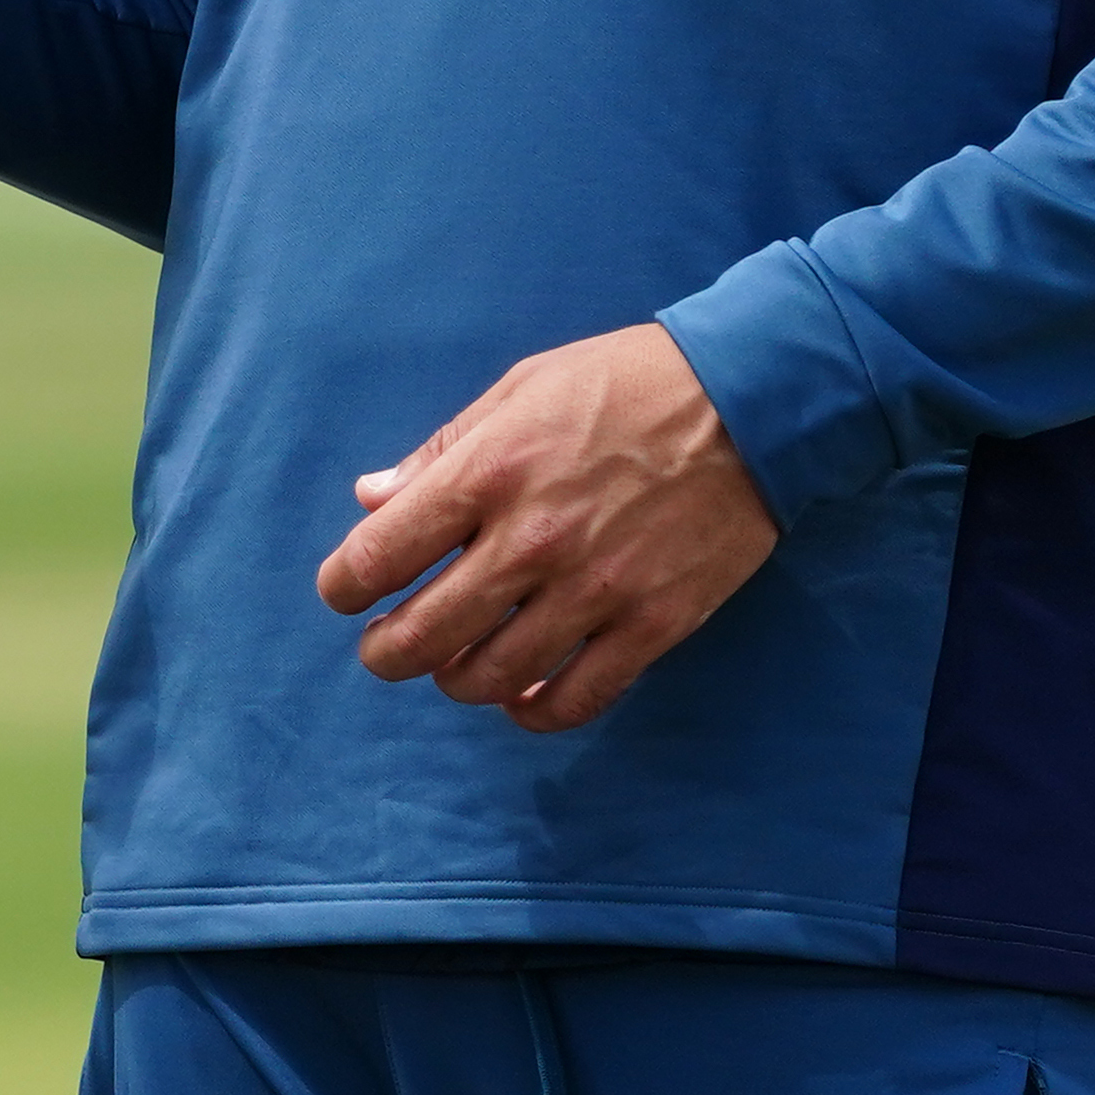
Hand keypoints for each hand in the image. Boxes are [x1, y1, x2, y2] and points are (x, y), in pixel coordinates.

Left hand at [312, 322, 779, 733]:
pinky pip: (576, 698)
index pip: (380, 557)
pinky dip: (534, 710)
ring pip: (491, 675)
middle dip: (386, 653)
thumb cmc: (623, 384)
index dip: (345, 587)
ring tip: (452, 666)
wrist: (749, 401)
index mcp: (486, 474)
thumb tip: (371, 500)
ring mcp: (594, 590)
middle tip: (384, 649)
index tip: (345, 594)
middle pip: (424, 634)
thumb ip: (440, 452)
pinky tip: (519, 696)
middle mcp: (531, 542)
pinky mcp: (652, 625)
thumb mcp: (517, 391)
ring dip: (455, 681)